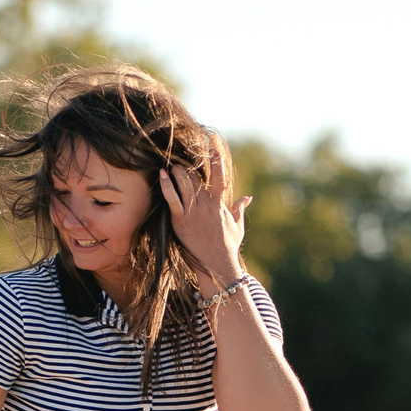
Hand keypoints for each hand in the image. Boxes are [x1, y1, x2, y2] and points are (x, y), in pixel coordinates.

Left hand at [159, 143, 252, 293]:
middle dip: (188, 167)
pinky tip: (162, 175)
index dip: (216, 160)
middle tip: (180, 159)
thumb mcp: (237, 226)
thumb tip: (248, 198)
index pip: (219, 177)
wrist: (218, 264)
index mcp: (219, 204)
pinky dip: (167, 186)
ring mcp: (193, 212)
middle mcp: (206, 205)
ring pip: (184, 184)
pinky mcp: (181, 221)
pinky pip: (172, 200)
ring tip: (171, 165)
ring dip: (177, 172)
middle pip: (196, 178)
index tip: (213, 146)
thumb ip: (240, 209)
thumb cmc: (228, 247)